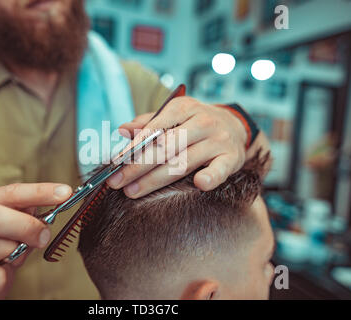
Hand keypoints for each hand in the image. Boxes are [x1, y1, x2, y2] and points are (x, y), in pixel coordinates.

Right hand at [0, 183, 71, 298]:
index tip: (64, 193)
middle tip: (43, 236)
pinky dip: (2, 277)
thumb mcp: (15, 229)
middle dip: (23, 224)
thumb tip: (50, 206)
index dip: (38, 192)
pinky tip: (2, 273)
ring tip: (16, 256)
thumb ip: (28, 216)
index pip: (9, 193)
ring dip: (12, 252)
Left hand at [107, 97, 250, 197]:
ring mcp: (218, 140)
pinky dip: (211, 176)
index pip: (154, 129)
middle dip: (137, 167)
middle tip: (116, 182)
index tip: (115, 163)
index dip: (133, 147)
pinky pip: (220, 169)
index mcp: (182, 108)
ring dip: (156, 179)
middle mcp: (201, 122)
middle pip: (165, 147)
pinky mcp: (231, 157)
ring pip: (184, 162)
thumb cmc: (195, 123)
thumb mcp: (173, 116)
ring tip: (133, 191)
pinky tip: (199, 184)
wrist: (235, 126)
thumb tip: (121, 129)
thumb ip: (147, 123)